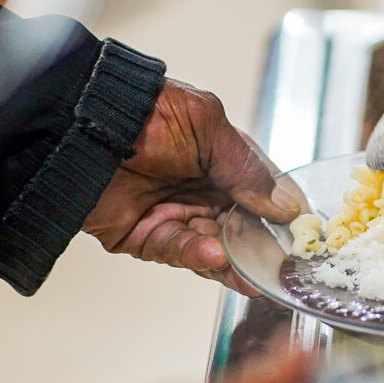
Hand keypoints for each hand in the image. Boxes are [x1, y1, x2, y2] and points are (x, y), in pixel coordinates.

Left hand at [84, 79, 301, 294]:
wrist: (82, 124)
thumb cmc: (145, 111)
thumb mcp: (208, 126)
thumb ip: (246, 169)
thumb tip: (284, 206)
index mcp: (222, 160)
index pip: (263, 193)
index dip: (281, 213)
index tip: (301, 231)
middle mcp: (202, 190)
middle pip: (243, 228)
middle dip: (261, 247)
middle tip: (282, 263)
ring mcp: (176, 215)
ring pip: (216, 247)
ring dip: (235, 260)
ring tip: (253, 271)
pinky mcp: (147, 237)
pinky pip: (180, 251)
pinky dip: (199, 256)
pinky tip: (216, 256)